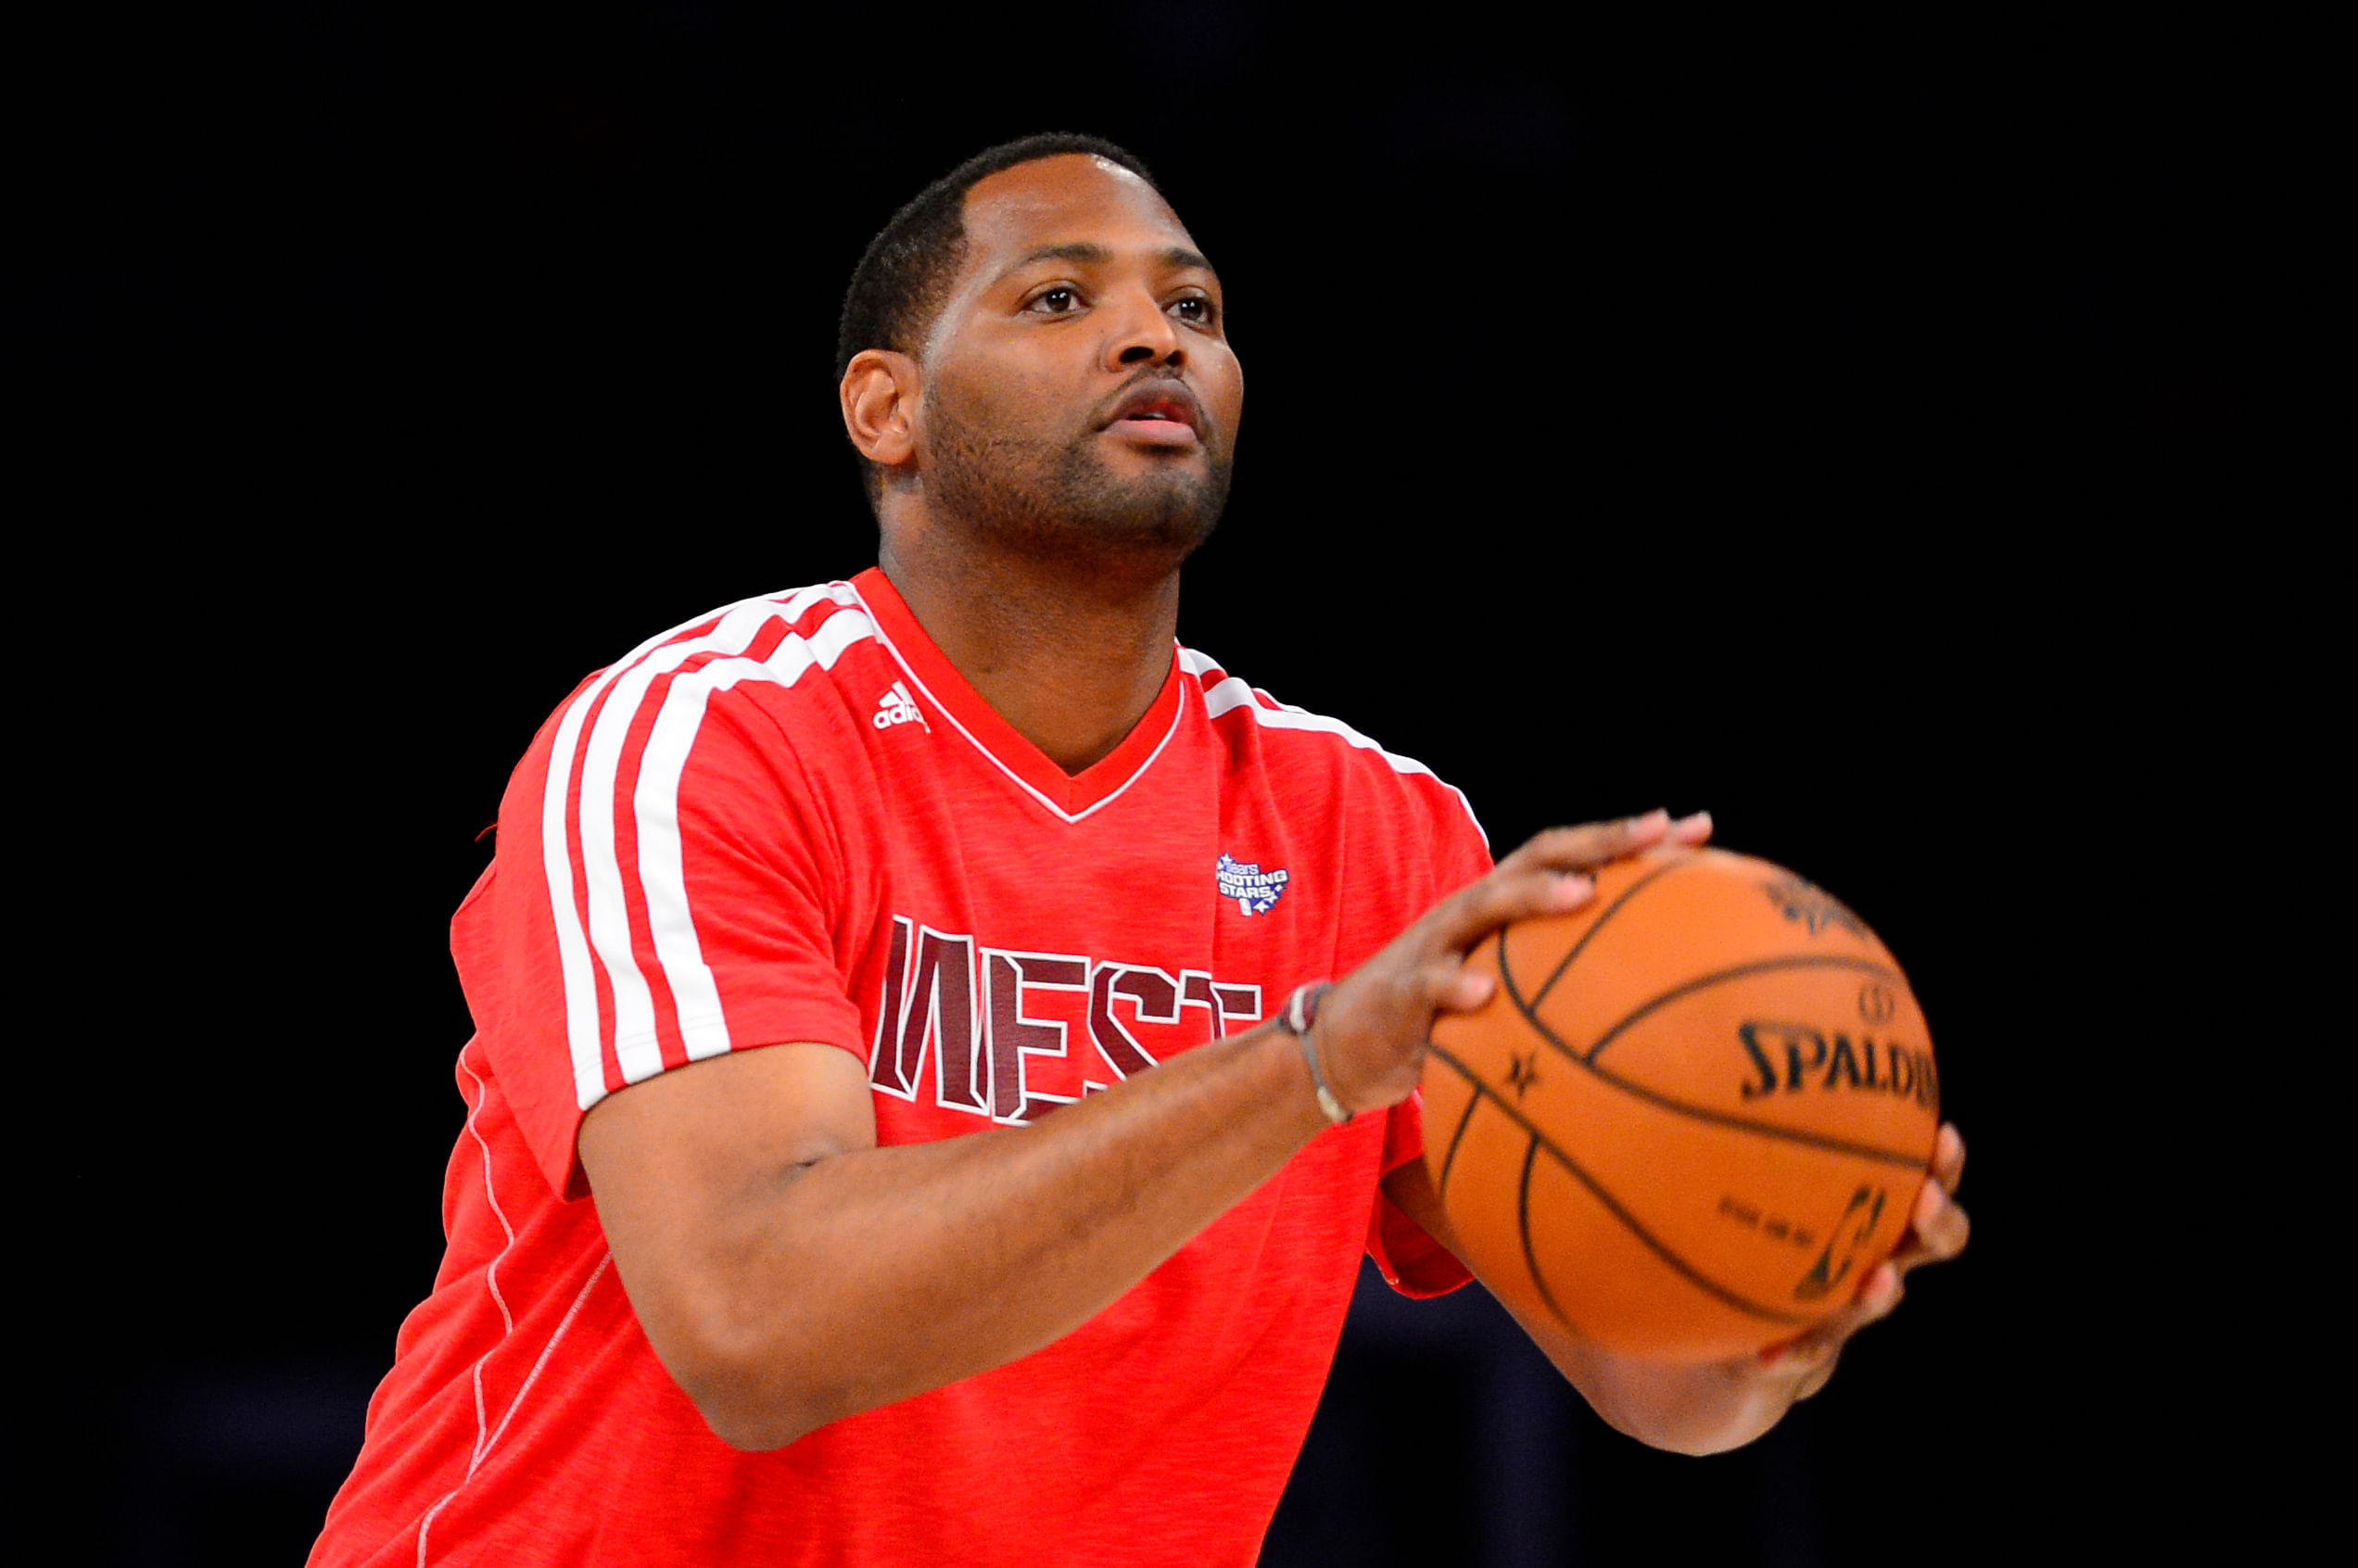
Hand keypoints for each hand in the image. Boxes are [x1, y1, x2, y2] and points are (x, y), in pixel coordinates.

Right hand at [1308, 808, 1713, 1116]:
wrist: (1339, 1047)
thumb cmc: (1437, 1020)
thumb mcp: (1500, 993)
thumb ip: (1552, 983)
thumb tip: (1651, 1014)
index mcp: (1500, 908)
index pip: (1570, 857)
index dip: (1628, 841)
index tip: (1697, 828)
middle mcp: (1470, 913)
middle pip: (1536, 859)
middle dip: (1599, 842)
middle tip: (1658, 832)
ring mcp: (1433, 948)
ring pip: (1484, 907)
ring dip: (1533, 897)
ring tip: (1584, 894)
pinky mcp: (1400, 995)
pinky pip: (1429, 987)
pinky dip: (1456, 986)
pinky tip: (1484, 996)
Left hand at [1748, 1123, 1970, 1398]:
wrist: (1731, 1328)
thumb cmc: (1747, 1225)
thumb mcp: (1745, 1175)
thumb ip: (1740, 1129)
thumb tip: (1708, 1049)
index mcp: (1869, 1207)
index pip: (1924, 1177)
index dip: (1943, 1161)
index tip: (1944, 1135)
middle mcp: (1872, 1256)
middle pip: (1931, 1238)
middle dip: (1937, 1220)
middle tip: (1927, 1198)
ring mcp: (1846, 1306)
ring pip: (1878, 1299)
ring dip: (1880, 1291)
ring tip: (1878, 1280)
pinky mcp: (1809, 1349)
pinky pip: (1806, 1354)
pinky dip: (1791, 1353)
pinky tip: (1768, 1356)